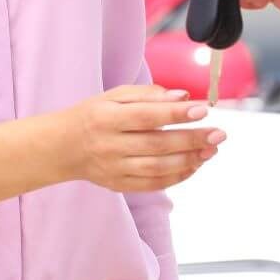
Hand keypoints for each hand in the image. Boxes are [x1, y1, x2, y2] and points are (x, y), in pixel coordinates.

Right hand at [58, 85, 224, 191]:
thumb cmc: (92, 116)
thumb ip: (147, 95)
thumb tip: (182, 96)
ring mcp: (114, 168)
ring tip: (211, 150)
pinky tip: (193, 165)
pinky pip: (152, 184)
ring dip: (189, 160)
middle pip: (156, 145)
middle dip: (191, 139)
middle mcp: (109, 145)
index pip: (146, 116)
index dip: (175, 114)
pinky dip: (176, 176)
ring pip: (157, 167)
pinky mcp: (118, 184)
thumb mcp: (112, 96)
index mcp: (106, 117)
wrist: (62, 147)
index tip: (202, 110)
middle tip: (218, 134)